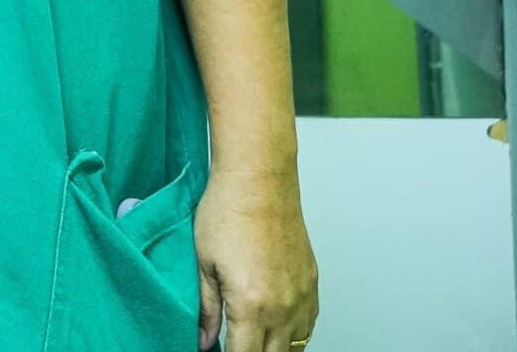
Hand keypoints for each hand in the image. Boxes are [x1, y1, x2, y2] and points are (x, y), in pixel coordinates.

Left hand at [194, 166, 317, 351]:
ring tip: (253, 340)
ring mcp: (302, 296)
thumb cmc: (227, 213)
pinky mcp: (312, 283)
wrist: (259, 180)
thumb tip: (203, 341)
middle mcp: (283, 307)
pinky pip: (309, 325)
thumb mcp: (203, 265)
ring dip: (274, 348)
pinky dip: (294, 334)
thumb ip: (206, 310)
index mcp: (251, 306)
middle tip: (233, 345)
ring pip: (296, 346)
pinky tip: (276, 328)